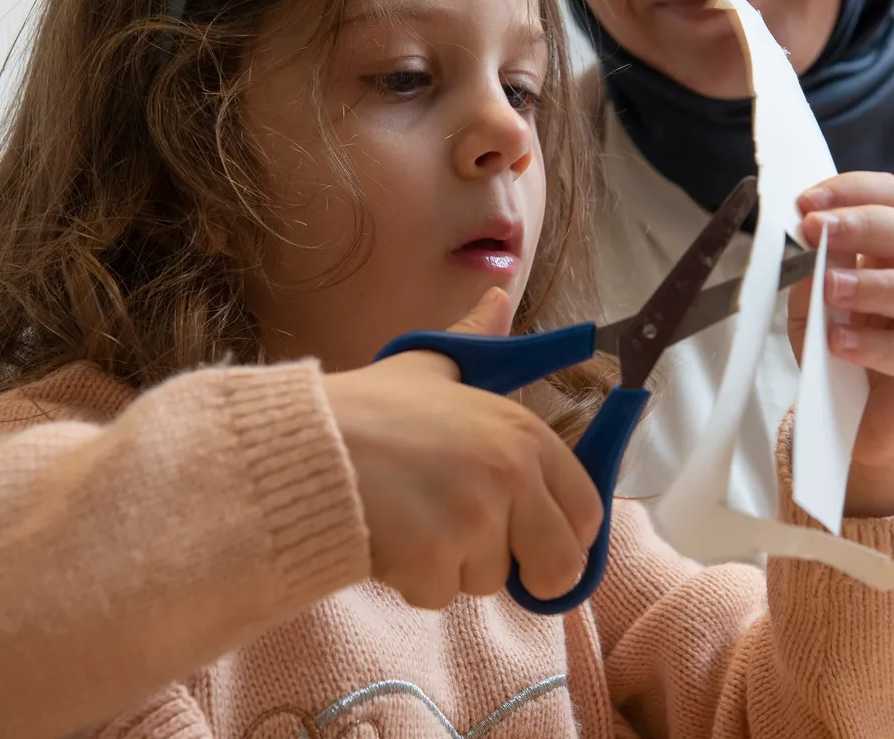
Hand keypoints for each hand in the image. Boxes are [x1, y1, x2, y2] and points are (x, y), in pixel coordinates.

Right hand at [323, 287, 602, 609]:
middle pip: (558, 564)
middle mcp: (511, 474)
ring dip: (453, 567)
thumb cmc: (368, 409)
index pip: (588, 511)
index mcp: (522, 434)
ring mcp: (476, 518)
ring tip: (411, 519)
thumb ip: (478, 343)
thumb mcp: (431, 368)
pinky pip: (440, 595)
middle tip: (473, 546)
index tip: (532, 537)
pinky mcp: (436, 557)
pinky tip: (389, 538)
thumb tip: (500, 298)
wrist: (304, 445)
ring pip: (489, 581)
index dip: (561, 532)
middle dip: (524, 571)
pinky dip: (414, 581)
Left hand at [788, 172, 893, 516]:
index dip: (852, 192)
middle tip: (815, 230)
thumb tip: (811, 241)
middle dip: (861, 226)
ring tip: (830, 286)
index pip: (893, 198)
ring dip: (874, 285)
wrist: (864, 422)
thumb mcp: (817, 306)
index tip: (806, 202)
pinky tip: (840, 343)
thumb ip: (816, 273)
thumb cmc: (846, 351)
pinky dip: (878, 346)